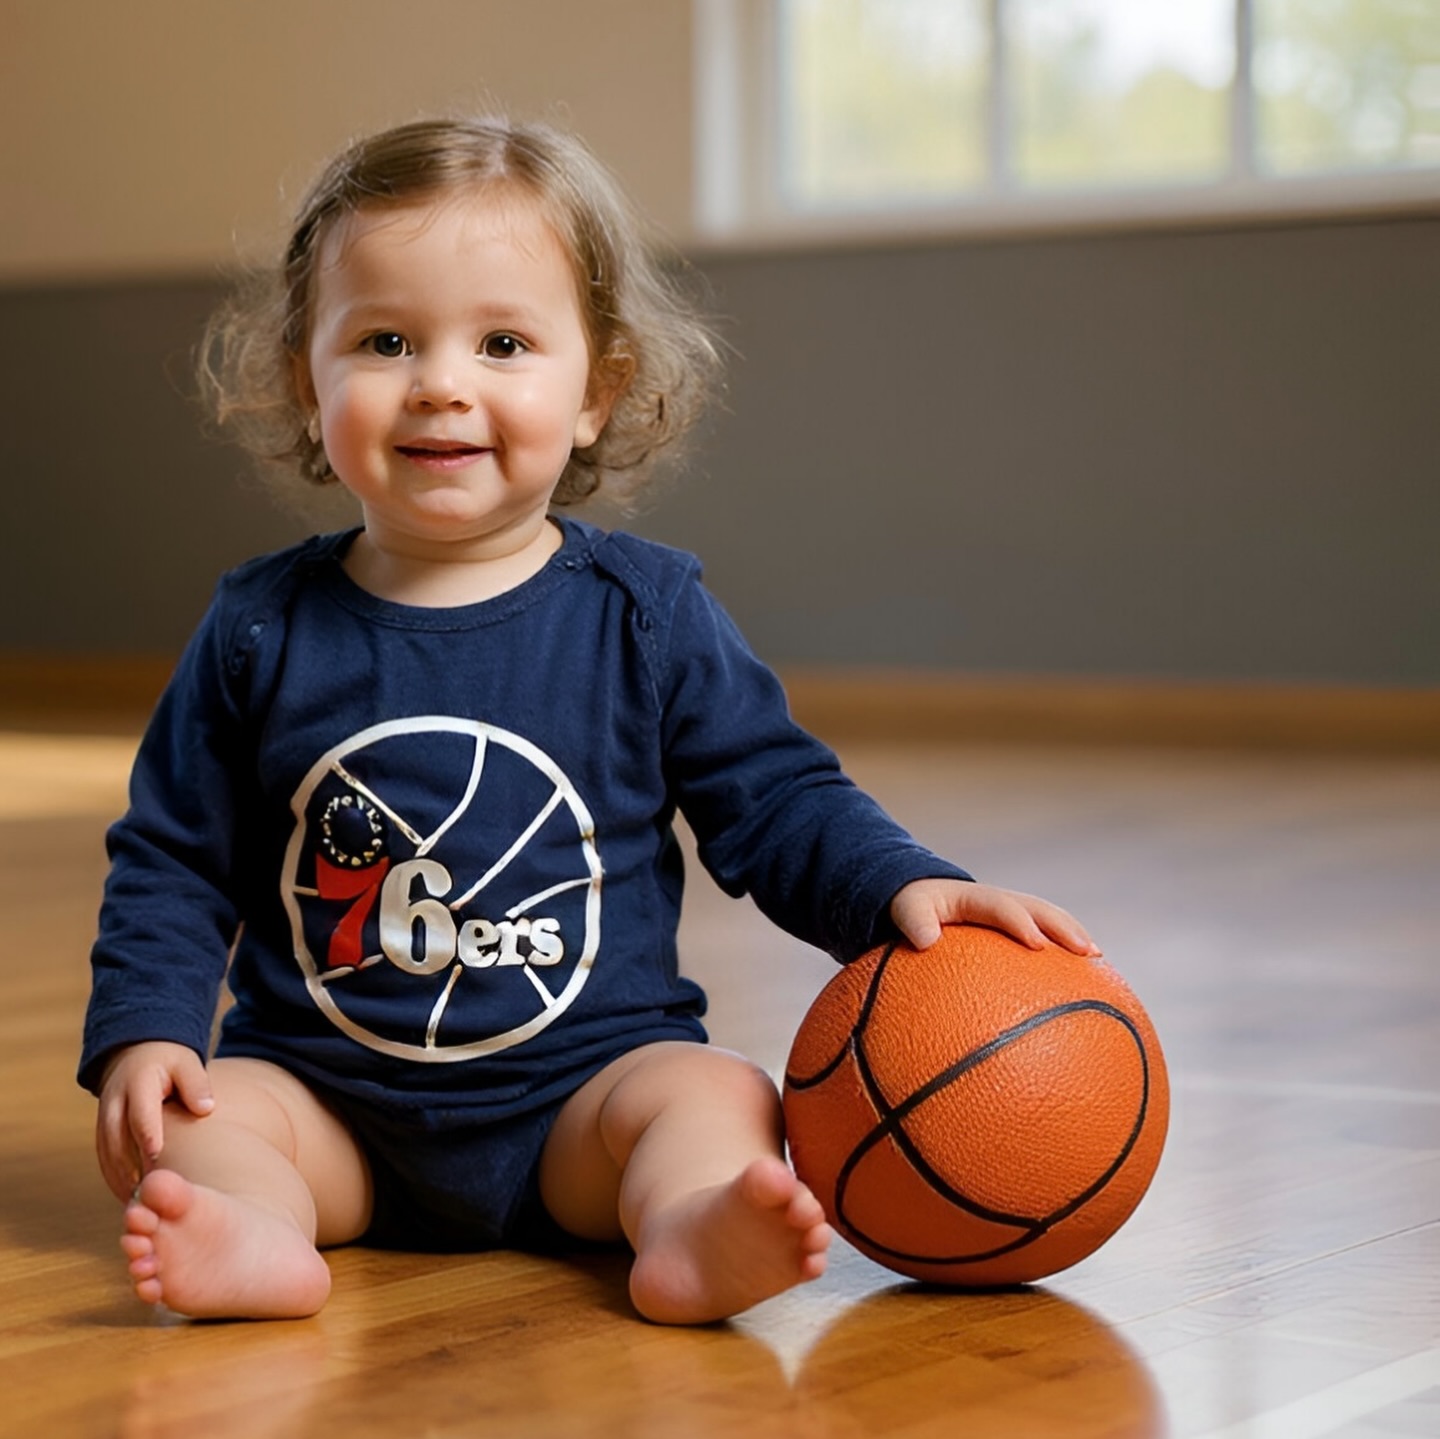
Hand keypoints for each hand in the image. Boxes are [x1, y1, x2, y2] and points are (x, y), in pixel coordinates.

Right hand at [95, 1041, 214, 1200]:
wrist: (137, 1056)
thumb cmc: (171, 1063)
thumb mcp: (187, 1063)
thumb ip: (196, 1084)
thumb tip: (206, 1109)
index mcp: (137, 1083)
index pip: (140, 1113)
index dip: (147, 1134)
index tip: (156, 1155)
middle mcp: (114, 1103)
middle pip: (118, 1139)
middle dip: (132, 1166)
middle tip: (150, 1193)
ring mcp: (104, 1119)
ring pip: (108, 1154)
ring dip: (122, 1179)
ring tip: (142, 1205)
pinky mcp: (102, 1133)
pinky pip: (105, 1160)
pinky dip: (116, 1180)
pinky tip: (132, 1199)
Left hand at [890, 878, 1100, 956]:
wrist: (922, 897)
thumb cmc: (914, 909)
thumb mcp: (906, 909)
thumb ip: (913, 920)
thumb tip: (924, 942)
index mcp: (973, 896)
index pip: (1000, 905)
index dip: (1019, 921)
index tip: (1036, 944)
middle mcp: (1000, 901)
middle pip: (1038, 909)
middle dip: (1063, 928)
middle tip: (1086, 951)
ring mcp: (1013, 913)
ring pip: (1049, 921)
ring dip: (1073, 937)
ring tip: (1098, 961)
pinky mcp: (1018, 930)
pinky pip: (1044, 940)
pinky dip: (1064, 955)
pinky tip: (1084, 983)